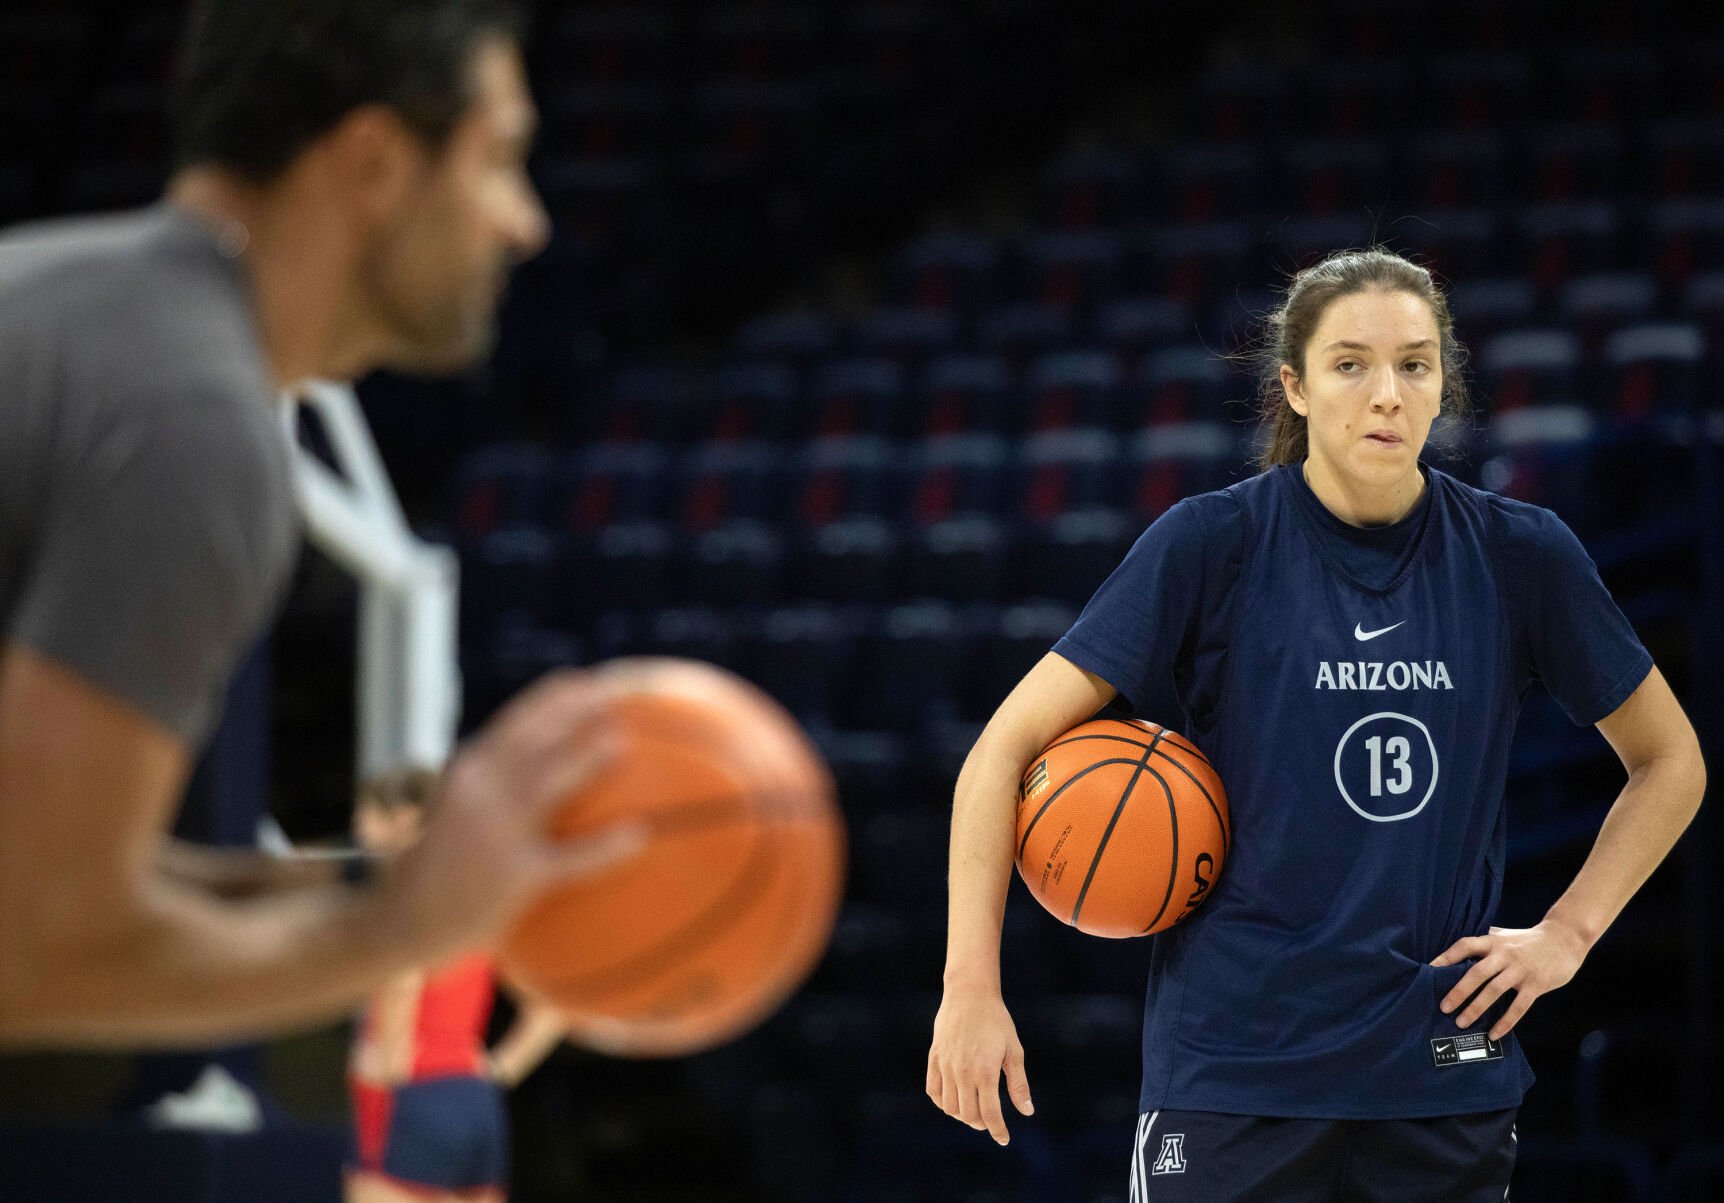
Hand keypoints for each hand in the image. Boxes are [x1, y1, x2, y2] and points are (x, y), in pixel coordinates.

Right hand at [376, 670, 644, 961]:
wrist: (396, 923)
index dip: (551, 700)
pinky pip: (570, 860)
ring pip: (547, 784)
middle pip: (533, 741)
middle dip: (574, 711)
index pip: (513, 724)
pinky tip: (640, 837)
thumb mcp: (450, 812)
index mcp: (466, 773)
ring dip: (585, 759)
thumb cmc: (431, 867)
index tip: (582, 680)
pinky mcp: (514, 877)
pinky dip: (606, 847)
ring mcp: (495, 833)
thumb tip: (532, 767)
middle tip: (616, 694)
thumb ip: (486, 787)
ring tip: (622, 742)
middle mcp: (478, 793)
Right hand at [926, 987, 1033, 1145]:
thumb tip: (1027, 1112)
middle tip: (990, 1121)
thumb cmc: (997, 1021)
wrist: (969, 994)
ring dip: (962, 1115)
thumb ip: (1018, 1084)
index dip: (998, 1131)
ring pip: (949, 1107)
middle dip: (981, 1124)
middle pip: (968, 1115)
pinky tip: (954, 1099)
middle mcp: (962, 1072)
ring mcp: (945, 1065)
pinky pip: (933, 1091)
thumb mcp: (1014, 1051)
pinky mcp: (934, 1058)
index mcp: (985, 1072)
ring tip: (973, 1110)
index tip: (1004, 1139)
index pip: (989, 1114)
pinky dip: (943, 1102)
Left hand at [1431, 920, 1590, 1040]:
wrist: (1565, 938)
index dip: (1446, 957)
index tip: (1429, 970)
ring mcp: (1520, 970)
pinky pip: (1518, 1007)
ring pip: (1494, 990)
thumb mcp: (1504, 936)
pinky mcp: (1536, 985)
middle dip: (1458, 991)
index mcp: (1493, 942)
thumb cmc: (1528, 940)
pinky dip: (1505, 1022)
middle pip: (1476, 973)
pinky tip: (1493, 1035)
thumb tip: (1458, 955)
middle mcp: (1504, 955)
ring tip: (1461, 1023)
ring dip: (1476, 1008)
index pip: (1464, 946)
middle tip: (1444, 1007)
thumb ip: (1485, 944)